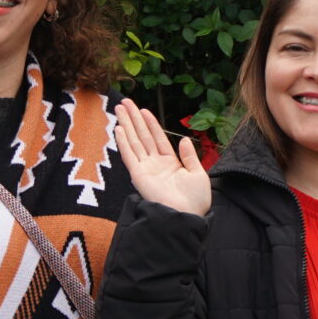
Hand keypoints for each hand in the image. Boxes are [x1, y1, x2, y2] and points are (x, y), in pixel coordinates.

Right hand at [113, 99, 210, 214]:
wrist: (186, 215)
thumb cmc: (195, 200)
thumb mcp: (198, 174)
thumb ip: (189, 156)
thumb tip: (185, 139)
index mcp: (170, 163)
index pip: (158, 138)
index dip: (150, 123)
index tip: (143, 109)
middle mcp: (156, 163)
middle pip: (143, 136)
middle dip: (134, 119)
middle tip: (125, 103)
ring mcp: (146, 168)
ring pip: (134, 141)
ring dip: (126, 124)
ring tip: (119, 109)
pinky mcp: (138, 175)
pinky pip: (129, 155)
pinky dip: (123, 142)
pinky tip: (118, 129)